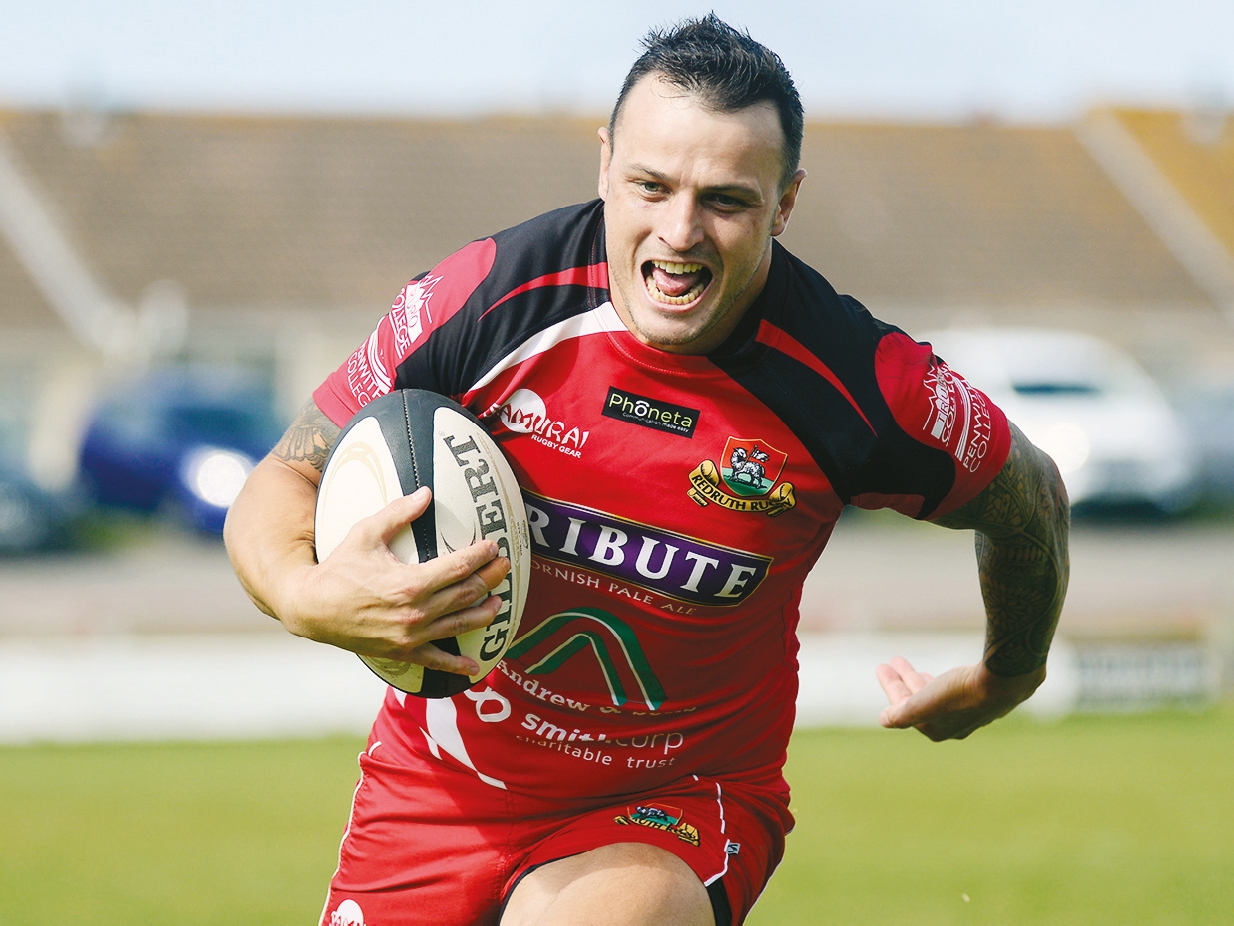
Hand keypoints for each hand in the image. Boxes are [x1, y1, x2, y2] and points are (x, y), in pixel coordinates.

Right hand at [280, 486, 509, 676]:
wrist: (311, 609)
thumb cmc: (338, 568)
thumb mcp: (365, 534)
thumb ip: (397, 513)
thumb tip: (426, 492)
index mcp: (411, 582)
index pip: (459, 567)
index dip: (480, 556)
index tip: (493, 546)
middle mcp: (417, 612)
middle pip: (467, 594)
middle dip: (491, 578)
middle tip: (504, 566)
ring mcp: (411, 635)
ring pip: (461, 625)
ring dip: (485, 613)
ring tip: (499, 602)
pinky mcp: (403, 652)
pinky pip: (437, 661)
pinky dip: (458, 665)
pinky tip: (475, 666)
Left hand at [875, 656, 1044, 740]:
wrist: (1006, 679)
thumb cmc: (961, 691)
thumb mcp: (924, 703)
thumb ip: (902, 714)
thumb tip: (884, 720)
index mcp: (937, 729)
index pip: (904, 707)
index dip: (891, 686)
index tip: (881, 666)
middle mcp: (954, 725)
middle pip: (919, 700)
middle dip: (903, 682)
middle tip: (893, 661)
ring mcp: (972, 711)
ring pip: (936, 694)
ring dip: (918, 678)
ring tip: (905, 662)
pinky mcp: (985, 696)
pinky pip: (955, 689)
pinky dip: (940, 680)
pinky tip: (942, 676)